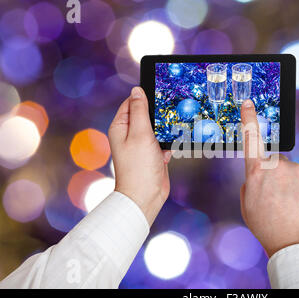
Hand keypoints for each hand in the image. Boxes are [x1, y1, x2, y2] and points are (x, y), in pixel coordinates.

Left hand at [108, 87, 170, 224]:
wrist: (145, 196)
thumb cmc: (138, 166)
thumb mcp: (140, 133)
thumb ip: (140, 110)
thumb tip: (137, 90)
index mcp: (121, 126)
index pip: (132, 103)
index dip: (145, 97)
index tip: (160, 94)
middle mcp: (130, 134)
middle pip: (147, 115)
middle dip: (158, 117)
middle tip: (167, 117)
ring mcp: (142, 145)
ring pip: (157, 129)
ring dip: (165, 132)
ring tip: (167, 138)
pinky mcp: (153, 154)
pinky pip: (163, 142)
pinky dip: (168, 145)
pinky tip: (166, 154)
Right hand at [239, 99, 298, 256]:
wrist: (297, 244)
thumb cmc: (268, 227)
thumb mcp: (247, 205)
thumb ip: (252, 181)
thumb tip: (262, 172)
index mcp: (256, 172)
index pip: (251, 138)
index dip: (249, 119)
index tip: (249, 103)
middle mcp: (277, 165)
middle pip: (274, 161)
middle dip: (274, 173)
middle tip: (277, 197)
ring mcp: (298, 169)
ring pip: (291, 169)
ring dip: (291, 181)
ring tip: (292, 204)